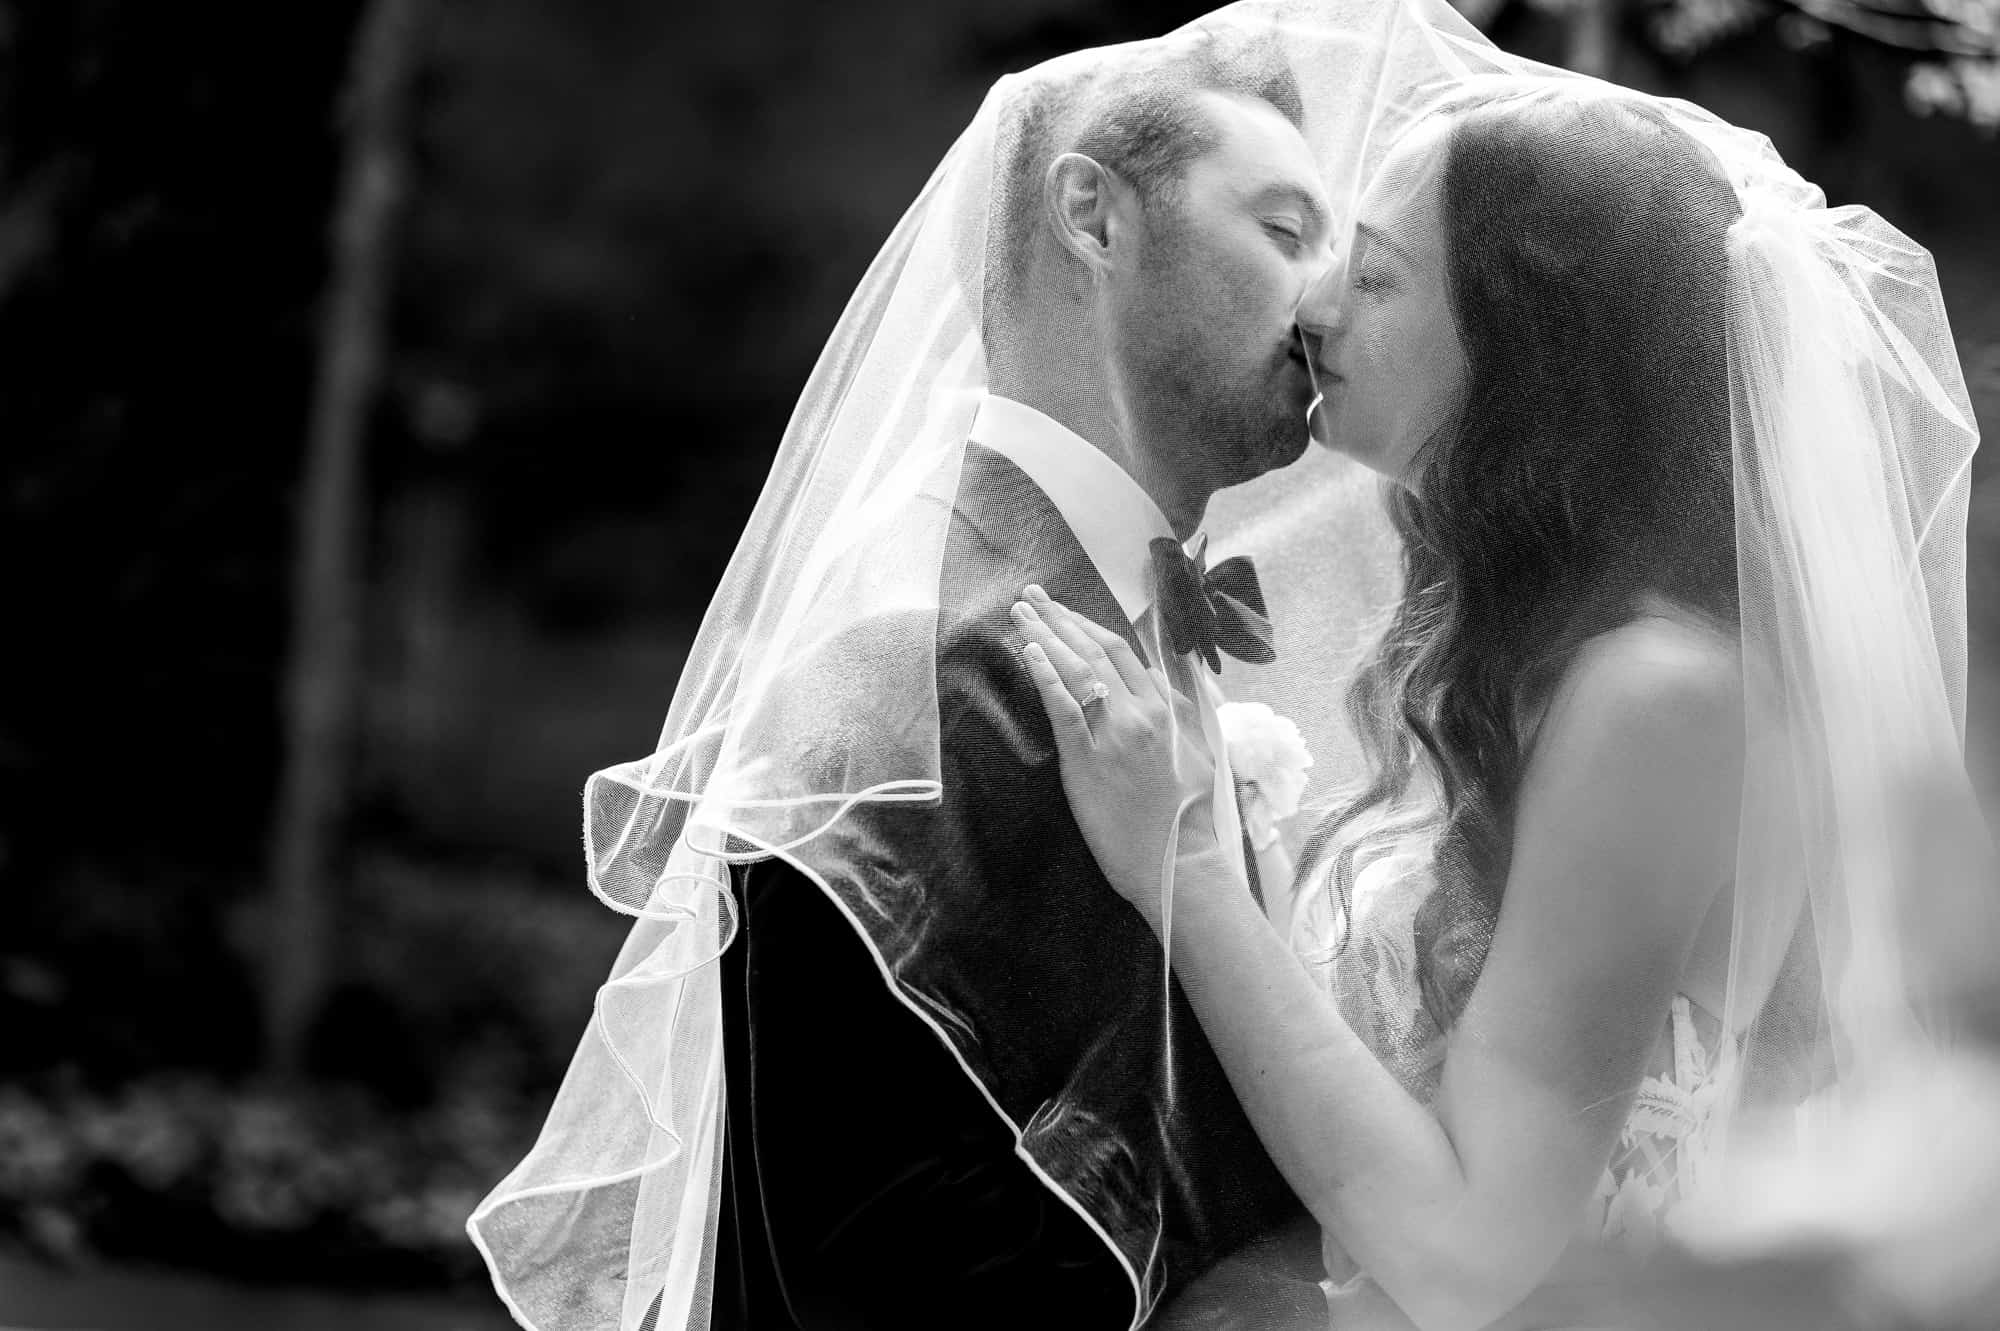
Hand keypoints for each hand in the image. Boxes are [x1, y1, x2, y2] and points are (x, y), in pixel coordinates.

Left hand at [1012, 586, 1218, 925]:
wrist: (1177, 861)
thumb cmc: (1185, 815)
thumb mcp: (1194, 752)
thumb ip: (1179, 710)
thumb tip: (1160, 679)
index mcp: (1165, 708)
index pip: (1121, 652)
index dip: (1086, 625)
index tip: (1060, 608)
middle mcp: (1141, 712)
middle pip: (1095, 650)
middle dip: (1058, 618)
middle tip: (1029, 596)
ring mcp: (1115, 734)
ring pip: (1077, 670)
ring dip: (1044, 636)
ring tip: (1019, 613)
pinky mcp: (1089, 759)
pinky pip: (1065, 707)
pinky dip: (1046, 675)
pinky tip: (1029, 652)